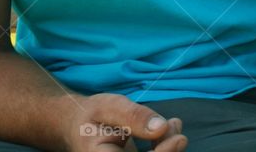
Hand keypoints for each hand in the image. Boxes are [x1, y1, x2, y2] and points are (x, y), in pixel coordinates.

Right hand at [65, 93, 186, 150]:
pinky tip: (169, 128)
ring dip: (169, 148)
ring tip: (173, 124)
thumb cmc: (90, 116)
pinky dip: (165, 146)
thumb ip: (133, 117)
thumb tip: (161, 128)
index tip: (178, 137)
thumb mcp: (110, 108)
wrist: (77, 125)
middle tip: (175, 126)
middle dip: (169, 150)